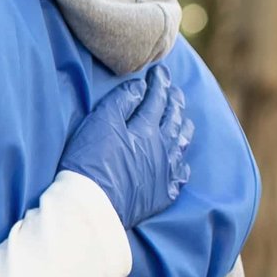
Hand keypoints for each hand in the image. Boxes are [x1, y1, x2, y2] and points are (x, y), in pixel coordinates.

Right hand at [59, 66, 192, 228]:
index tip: (161, 71)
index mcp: (145, 129)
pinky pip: (179, 176)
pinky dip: (181, 166)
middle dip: (174, 102)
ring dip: (183, 129)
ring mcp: (164, 173)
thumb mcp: (100, 124)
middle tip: (175, 90)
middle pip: (173, 120)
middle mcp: (161, 148)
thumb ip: (121, 103)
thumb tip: (140, 87)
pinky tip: (181, 164)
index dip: (159, 84)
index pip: (156, 100)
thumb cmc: (90, 162)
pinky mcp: (161, 194)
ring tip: (186, 119)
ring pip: (180, 145)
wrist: (94, 205)